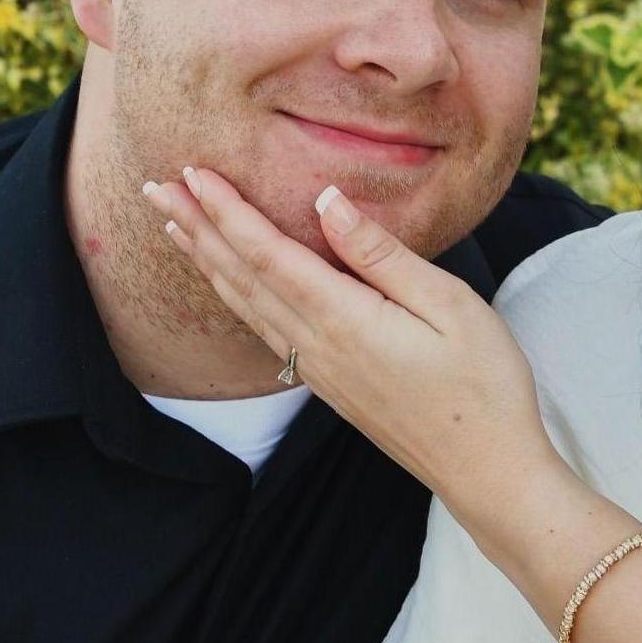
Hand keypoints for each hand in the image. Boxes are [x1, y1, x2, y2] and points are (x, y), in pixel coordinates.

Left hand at [142, 167, 571, 550]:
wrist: (487, 471)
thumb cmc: (484, 385)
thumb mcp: (449, 304)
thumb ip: (381, 254)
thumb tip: (327, 200)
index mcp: (344, 320)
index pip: (267, 254)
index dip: (226, 211)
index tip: (192, 170)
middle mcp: (317, 347)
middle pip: (241, 277)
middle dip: (198, 228)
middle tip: (154, 185)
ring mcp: (318, 371)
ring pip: (246, 305)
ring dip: (208, 261)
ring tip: (175, 225)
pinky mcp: (329, 385)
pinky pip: (264, 330)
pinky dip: (235, 295)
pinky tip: (229, 283)